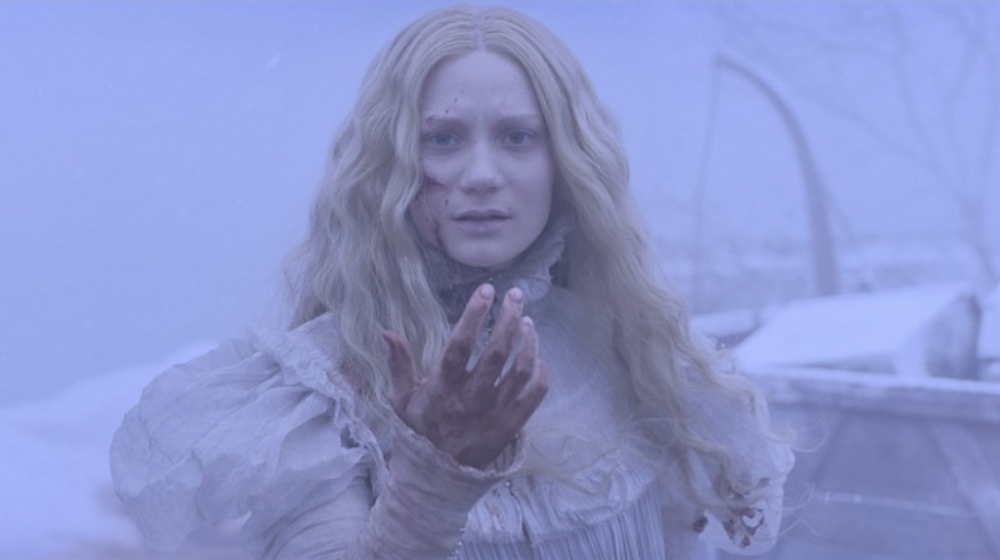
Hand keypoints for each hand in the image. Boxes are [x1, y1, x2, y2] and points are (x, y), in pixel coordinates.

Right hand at [383, 284, 549, 469]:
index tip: (486, 290)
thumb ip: (397, 364)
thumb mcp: (401, 398)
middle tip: (516, 296)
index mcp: (441, 390)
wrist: (436, 478)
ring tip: (527, 322)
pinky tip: (538, 355)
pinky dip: (541, 373)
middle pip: (496, 353)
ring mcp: (494, 414)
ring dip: (528, 342)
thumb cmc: (419, 429)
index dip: (474, 315)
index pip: (459, 346)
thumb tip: (386, 331)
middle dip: (509, 319)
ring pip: (519, 371)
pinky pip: (535, 396)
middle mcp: (470, 401)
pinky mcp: (512, 426)